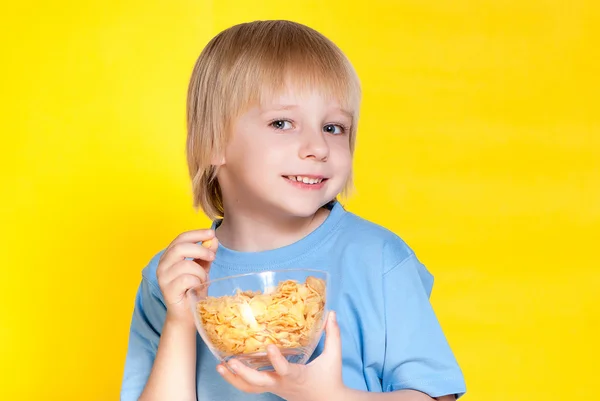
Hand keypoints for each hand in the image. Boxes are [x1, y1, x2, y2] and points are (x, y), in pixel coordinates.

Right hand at [156, 229, 217, 327]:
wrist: (187, 315)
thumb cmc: (193, 290)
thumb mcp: (202, 269)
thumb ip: (206, 255)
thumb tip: (213, 239)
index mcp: (169, 256)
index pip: (181, 238)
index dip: (196, 233)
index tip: (211, 233)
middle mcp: (162, 265)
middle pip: (180, 247)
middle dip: (200, 249)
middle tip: (213, 256)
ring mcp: (163, 278)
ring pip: (185, 264)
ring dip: (200, 271)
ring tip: (202, 280)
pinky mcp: (168, 290)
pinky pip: (186, 279)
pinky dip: (197, 282)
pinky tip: (196, 288)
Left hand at [217, 311, 345, 400]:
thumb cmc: (330, 378)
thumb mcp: (333, 357)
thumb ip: (333, 334)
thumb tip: (331, 313)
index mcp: (298, 376)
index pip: (285, 370)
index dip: (276, 360)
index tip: (269, 347)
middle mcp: (283, 384)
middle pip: (259, 384)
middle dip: (243, 374)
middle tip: (230, 362)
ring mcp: (275, 388)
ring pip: (250, 389)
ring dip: (233, 379)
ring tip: (220, 367)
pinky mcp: (271, 388)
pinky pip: (251, 388)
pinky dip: (238, 380)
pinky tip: (228, 369)